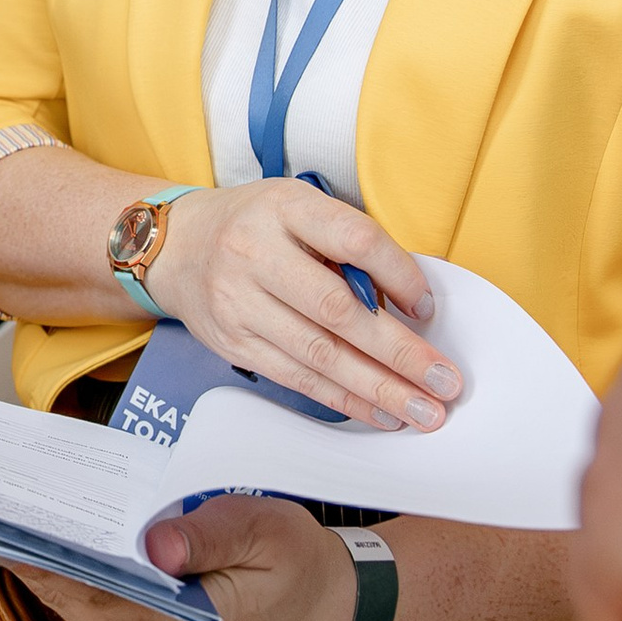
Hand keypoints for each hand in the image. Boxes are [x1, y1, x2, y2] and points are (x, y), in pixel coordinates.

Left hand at [12, 493, 355, 620]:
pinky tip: (58, 536)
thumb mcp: (267, 533)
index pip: (92, 593)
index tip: (1, 528)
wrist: (334, 605)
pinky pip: (101, 600)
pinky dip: (75, 569)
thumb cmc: (301, 566)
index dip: (41, 561)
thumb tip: (154, 543)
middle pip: (75, 600)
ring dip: (48, 562)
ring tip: (9, 515)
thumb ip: (209, 536)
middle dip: (30, 556)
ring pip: (82, 602)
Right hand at [150, 181, 460, 429]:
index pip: (354, 239)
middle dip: (399, 352)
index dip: (399, 275)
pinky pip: (297, 378)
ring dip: (378, 388)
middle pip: (337, 310)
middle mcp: (255, 254)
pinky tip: (379, 412)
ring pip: (319, 354)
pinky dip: (343, 399)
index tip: (427, 308)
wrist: (175, 248)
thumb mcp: (298, 208)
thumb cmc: (256, 226)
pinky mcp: (234, 345)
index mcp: (285, 208)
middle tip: (445, 381)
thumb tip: (408, 304)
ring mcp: (239, 303)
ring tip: (423, 410)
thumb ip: (347, 245)